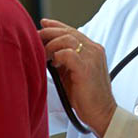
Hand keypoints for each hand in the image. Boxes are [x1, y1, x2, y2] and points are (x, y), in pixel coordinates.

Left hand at [39, 19, 116, 137]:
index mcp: (93, 50)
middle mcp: (94, 50)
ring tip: (44, 55)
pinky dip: (57, 55)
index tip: (43, 24)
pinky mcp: (86, 68)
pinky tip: (53, 63)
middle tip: (36, 38)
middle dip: (49, 33)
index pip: (72, 31)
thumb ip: (63, 60)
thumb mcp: (72, 73)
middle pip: (68, 32)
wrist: (101, 113)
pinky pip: (68, 53)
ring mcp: (92, 58)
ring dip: (51, 45)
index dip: (56, 25)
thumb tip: (46, 52)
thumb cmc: (86, 96)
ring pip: (67, 39)